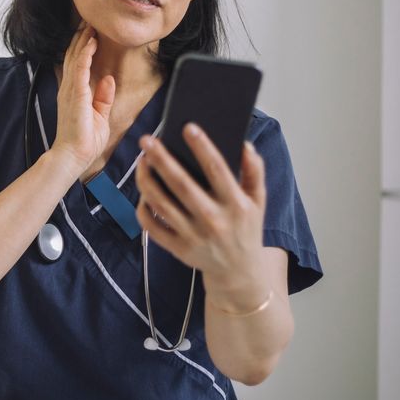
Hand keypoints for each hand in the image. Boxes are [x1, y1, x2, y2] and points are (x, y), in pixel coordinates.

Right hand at [51, 23, 114, 172]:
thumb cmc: (84, 141)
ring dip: (83, 40)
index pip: (76, 64)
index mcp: (74, 93)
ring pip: (75, 57)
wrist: (74, 156)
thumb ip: (103, 97)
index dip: (83, 46)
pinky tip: (91, 42)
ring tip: (90, 24)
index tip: (91, 31)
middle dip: (81, 37)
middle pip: (73, 56)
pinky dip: (85, 54)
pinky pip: (80, 69)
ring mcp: (70, 91)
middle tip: (89, 20)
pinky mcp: (76, 95)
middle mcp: (69, 89)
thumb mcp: (99, 115)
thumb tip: (108, 78)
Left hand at [134, 124, 268, 299]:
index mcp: (236, 205)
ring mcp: (193, 236)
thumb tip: (244, 145)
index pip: (217, 170)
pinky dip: (143, 207)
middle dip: (162, 159)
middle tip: (147, 139)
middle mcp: (214, 220)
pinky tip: (143, 191)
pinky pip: (152, 225)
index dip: (202, 147)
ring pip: (161, 203)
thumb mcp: (258, 201)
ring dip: (146, 180)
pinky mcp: (178, 249)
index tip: (188, 127)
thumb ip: (254, 171)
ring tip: (142, 161)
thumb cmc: (246, 229)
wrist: (239, 272)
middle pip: (181, 184)